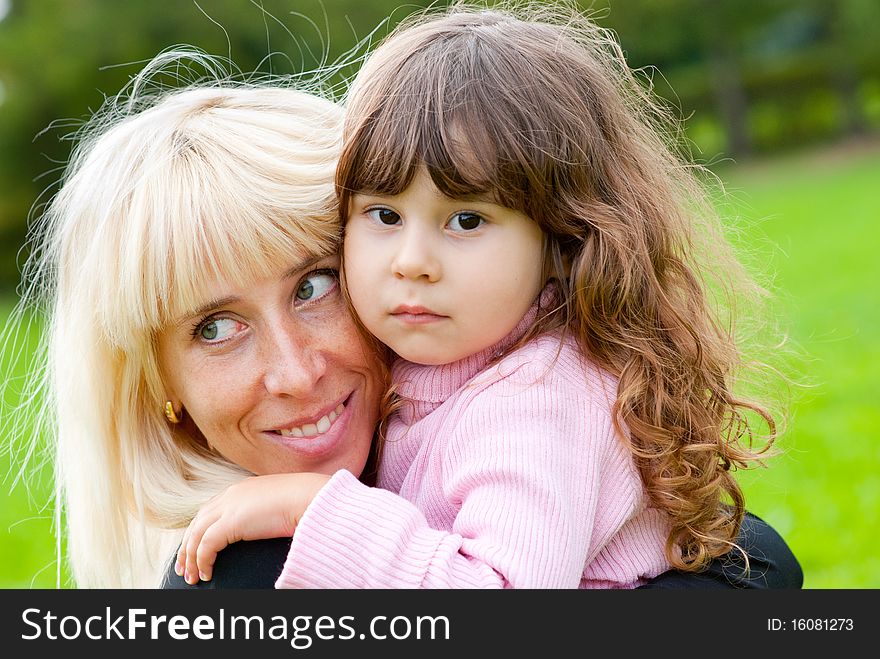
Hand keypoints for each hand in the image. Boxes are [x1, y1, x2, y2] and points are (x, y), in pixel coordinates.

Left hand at [174, 472, 329, 584]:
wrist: (310, 497)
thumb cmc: (303, 501)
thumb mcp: (279, 502)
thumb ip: (266, 510)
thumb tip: (268, 524)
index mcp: (240, 489)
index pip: (209, 509)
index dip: (199, 529)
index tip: (195, 547)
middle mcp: (230, 495)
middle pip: (197, 522)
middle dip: (187, 546)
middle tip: (184, 566)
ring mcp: (228, 508)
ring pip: (196, 535)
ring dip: (190, 558)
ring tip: (191, 577)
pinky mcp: (230, 523)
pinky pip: (206, 546)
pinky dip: (201, 561)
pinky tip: (206, 575)